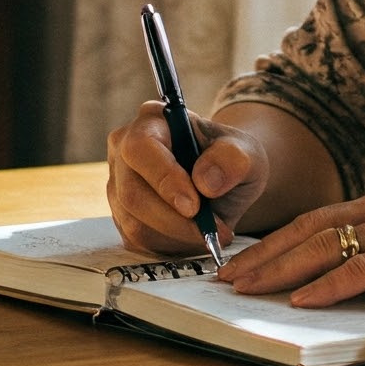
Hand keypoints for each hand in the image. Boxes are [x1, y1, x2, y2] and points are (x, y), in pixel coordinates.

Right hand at [106, 101, 270, 256]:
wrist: (223, 180)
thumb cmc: (229, 159)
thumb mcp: (246, 152)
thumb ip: (232, 159)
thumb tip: (205, 182)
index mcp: (152, 121)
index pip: (141, 148)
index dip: (163, 178)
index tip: (194, 206)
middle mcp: (124, 149)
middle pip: (133, 193)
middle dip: (175, 221)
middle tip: (214, 232)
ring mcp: (118, 184)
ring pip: (135, 223)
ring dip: (178, 236)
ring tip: (213, 233)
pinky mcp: (122, 215)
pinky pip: (139, 241)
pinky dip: (171, 245)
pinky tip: (195, 236)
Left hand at [218, 184, 364, 306]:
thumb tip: (340, 276)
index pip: (315, 219)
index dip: (273, 241)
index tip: (240, 262)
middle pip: (309, 229)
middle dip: (263, 255)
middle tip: (227, 278)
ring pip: (326, 246)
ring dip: (281, 270)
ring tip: (248, 289)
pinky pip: (363, 268)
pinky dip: (329, 284)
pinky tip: (302, 298)